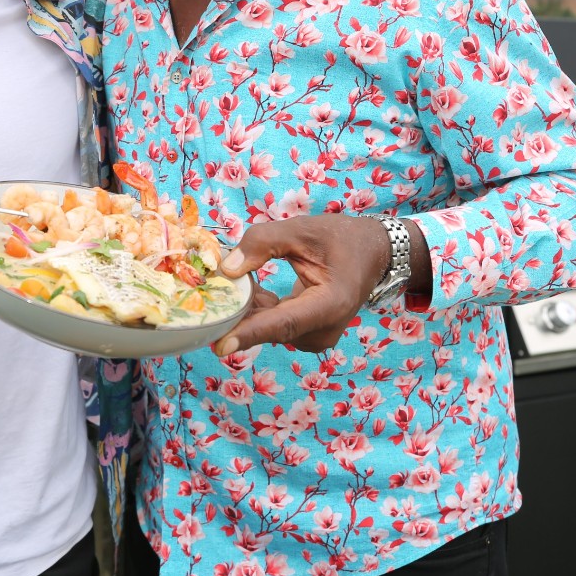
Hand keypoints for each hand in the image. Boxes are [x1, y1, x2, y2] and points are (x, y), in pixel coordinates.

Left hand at [212, 213, 389, 355]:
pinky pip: (274, 324)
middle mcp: (324, 330)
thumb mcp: (301, 230)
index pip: (283, 323)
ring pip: (269, 326)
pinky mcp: (308, 333)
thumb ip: (262, 243)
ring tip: (231, 281)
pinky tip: (248, 286)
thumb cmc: (339, 238)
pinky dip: (258, 308)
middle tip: (203, 297)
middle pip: (271, 327)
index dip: (250, 334)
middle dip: (237, 314)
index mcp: (330, 305)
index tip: (220, 345)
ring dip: (248, 307)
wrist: (372, 252)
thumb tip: (226, 269)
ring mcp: (317, 336)